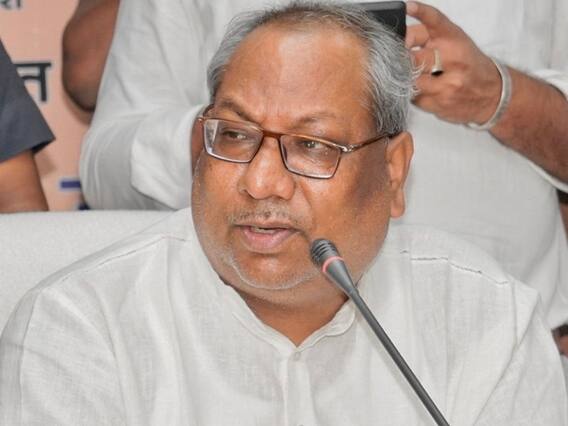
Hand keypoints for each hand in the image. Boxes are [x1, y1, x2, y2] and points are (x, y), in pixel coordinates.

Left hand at [406, 1, 501, 124]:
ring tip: (419, 76)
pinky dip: (413, 93)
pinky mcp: (439, 103)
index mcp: (455, 39)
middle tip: (401, 60)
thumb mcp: (454, 42)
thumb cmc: (468, 64)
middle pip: (411, 57)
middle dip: (401, 60)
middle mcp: (453, 60)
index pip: (435, 21)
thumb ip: (424, 36)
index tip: (406, 6)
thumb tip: (397, 37)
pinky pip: (412, 97)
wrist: (492, 93)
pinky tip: (427, 90)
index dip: (420, 12)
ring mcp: (447, 84)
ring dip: (406, 78)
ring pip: (409, 80)